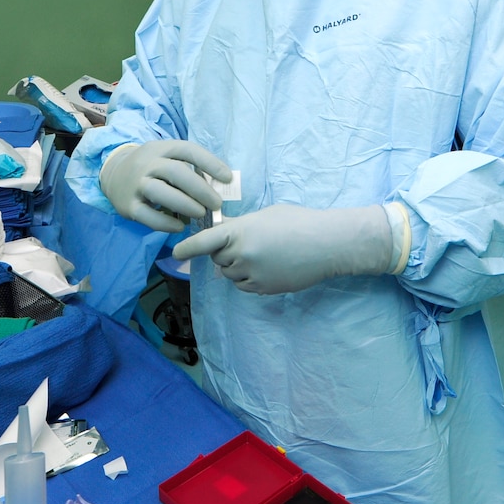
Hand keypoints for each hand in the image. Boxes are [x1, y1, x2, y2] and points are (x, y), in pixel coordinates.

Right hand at [99, 140, 232, 231]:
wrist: (113, 175)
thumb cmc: (152, 168)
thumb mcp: (167, 159)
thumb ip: (190, 169)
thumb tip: (220, 187)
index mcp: (161, 149)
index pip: (188, 150)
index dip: (210, 163)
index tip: (228, 178)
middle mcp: (147, 164)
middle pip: (175, 172)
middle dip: (200, 189)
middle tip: (217, 203)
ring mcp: (136, 184)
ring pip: (160, 192)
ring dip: (185, 204)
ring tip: (201, 213)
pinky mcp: (128, 206)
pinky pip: (148, 216)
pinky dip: (166, 223)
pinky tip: (180, 226)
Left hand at [172, 204, 396, 294]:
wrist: (327, 244)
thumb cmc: (299, 222)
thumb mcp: (266, 215)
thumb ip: (241, 225)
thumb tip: (223, 229)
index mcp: (240, 231)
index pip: (205, 241)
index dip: (188, 247)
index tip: (176, 252)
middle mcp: (242, 254)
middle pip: (218, 259)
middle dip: (225, 252)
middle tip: (247, 243)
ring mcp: (253, 274)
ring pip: (231, 275)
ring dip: (238, 267)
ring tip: (263, 254)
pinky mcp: (264, 288)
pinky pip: (245, 286)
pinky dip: (249, 279)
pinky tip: (269, 267)